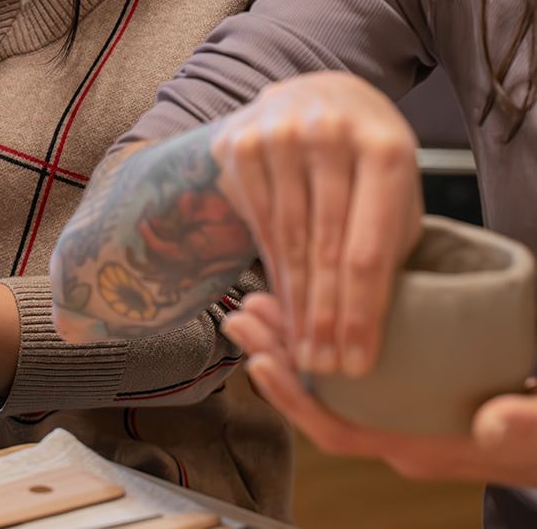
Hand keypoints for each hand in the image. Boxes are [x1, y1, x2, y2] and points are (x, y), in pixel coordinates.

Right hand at [211, 72, 422, 377]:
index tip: (356, 363)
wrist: (314, 95)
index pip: (369, 247)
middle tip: (323, 368)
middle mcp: (330, 133)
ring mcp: (279, 133)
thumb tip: (365, 327)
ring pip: (287, 240)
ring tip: (302, 348)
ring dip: (295, 302)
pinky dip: (269, 268)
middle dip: (325, 318)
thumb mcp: (395, 190)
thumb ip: (388, 243)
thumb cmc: (364, 158)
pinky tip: (279, 302)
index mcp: (385, 146)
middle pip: (325, 248)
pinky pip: (256, 221)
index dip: (361, 312)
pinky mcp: (242, 141)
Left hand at [224, 293, 536, 487]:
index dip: (295, 402)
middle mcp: (395, 433)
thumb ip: (519, 422)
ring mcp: (394, 413)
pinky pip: (346, 371)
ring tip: (258, 304)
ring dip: (289, 344)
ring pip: (326, 383)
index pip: (339, 431)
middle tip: (241, 316)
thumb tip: (491, 420)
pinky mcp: (399, 390)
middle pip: (318, 402)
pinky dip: (320, 339)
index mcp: (418, 445)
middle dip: (274, 359)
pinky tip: (305, 307)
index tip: (261, 365)